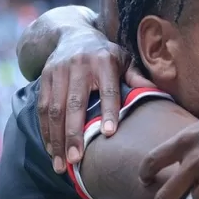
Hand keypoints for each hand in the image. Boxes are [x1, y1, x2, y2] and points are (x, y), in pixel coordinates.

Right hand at [37, 31, 152, 172]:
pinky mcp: (44, 78)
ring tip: (61, 164)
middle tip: (76, 160)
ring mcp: (58, 72)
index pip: (108, 90)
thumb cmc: (107, 55)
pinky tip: (52, 150)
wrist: (72, 34)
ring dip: (57, 139)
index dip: (109, 111)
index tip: (110, 134)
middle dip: (74, 134)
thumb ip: (137, 77)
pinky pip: (42, 108)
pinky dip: (46, 131)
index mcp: (104, 61)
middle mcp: (79, 66)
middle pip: (75, 104)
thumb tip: (156, 94)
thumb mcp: (125, 59)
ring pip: (54, 109)